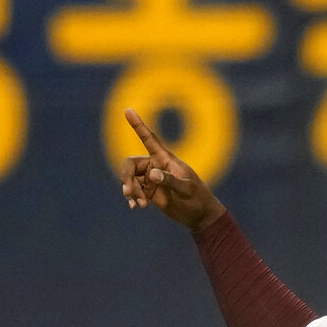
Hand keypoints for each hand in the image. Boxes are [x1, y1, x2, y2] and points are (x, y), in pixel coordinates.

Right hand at [120, 108, 226, 230]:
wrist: (199, 216)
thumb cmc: (198, 199)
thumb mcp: (187, 190)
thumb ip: (170, 181)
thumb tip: (151, 174)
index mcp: (166, 159)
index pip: (149, 139)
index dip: (138, 125)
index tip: (128, 110)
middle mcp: (156, 166)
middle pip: (130, 164)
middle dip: (127, 177)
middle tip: (129, 192)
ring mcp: (151, 179)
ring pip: (130, 178)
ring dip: (131, 191)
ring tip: (140, 205)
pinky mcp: (149, 192)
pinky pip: (133, 190)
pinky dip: (132, 198)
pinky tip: (136, 207)